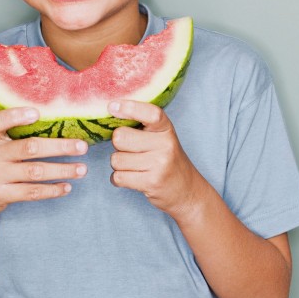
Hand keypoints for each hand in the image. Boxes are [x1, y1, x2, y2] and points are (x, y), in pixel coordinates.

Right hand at [0, 107, 87, 219]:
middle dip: (59, 147)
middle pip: (29, 148)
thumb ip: (17, 132)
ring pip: (35, 172)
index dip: (14, 116)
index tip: (37, 112)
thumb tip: (60, 120)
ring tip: (82, 169)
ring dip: (62, 170)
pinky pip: (32, 192)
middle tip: (82, 146)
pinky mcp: (1, 194)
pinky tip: (67, 186)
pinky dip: (52, 190)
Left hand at [108, 100, 203, 218]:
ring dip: (119, 165)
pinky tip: (131, 179)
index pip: (150, 113)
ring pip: (116, 159)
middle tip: (131, 152)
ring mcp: (159, 164)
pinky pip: (118, 177)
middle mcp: (165, 144)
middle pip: (120, 137)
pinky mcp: (152, 182)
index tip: (112, 106)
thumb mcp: (162, 138)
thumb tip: (111, 112)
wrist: (187, 191)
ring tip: (135, 168)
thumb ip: (143, 127)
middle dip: (118, 146)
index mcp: (166, 129)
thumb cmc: (168, 161)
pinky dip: (118, 179)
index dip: (129, 108)